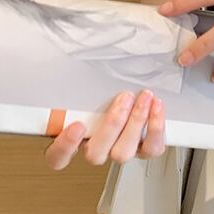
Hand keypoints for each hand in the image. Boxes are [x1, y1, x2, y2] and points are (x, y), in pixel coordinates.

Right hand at [44, 89, 166, 170]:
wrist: (141, 92)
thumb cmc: (109, 88)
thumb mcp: (91, 83)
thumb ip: (79, 80)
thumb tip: (73, 56)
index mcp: (75, 137)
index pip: (57, 157)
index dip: (64, 147)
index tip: (77, 125)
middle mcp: (97, 148)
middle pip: (95, 154)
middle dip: (112, 124)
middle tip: (124, 98)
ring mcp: (121, 151)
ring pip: (123, 153)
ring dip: (136, 123)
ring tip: (144, 98)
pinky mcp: (145, 149)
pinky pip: (151, 149)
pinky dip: (156, 128)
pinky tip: (157, 107)